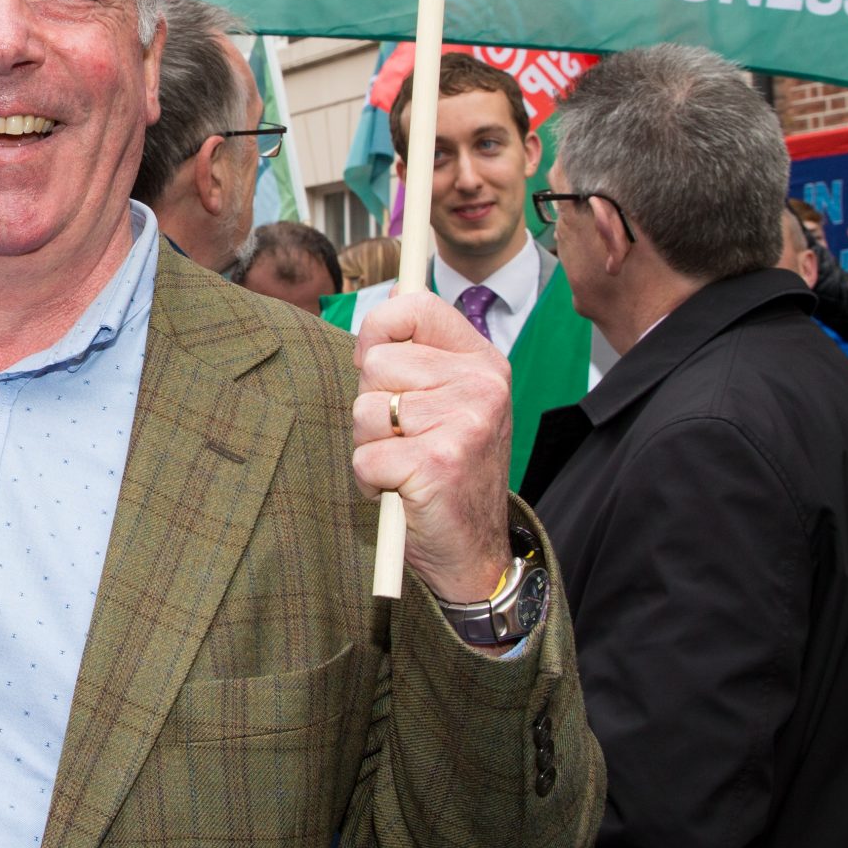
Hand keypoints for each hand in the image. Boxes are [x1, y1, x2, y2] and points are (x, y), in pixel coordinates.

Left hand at [350, 287, 513, 604]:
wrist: (473, 552)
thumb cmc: (448, 471)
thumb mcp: (446, 400)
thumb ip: (418, 353)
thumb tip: (390, 296)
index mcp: (482, 362)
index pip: (414, 305)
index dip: (378, 331)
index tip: (380, 365)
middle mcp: (481, 386)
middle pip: (376, 363)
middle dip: (373, 405)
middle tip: (405, 438)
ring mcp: (463, 423)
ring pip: (365, 410)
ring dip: (370, 444)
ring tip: (405, 464)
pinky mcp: (438, 463)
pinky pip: (365, 456)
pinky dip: (369, 480)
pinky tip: (401, 490)